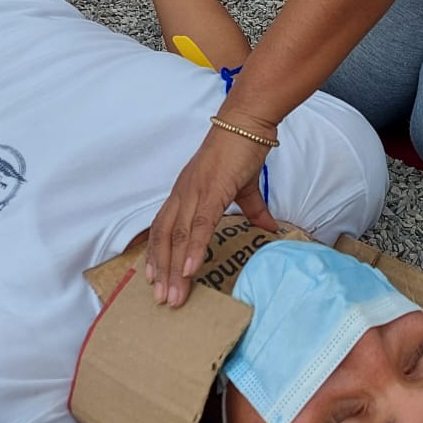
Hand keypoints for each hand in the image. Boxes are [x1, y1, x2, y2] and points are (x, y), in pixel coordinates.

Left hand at [146, 122, 279, 306]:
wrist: (247, 123)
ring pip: (179, 238)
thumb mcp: (244, 186)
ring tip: (173, 296)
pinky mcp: (212, 191)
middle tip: (161, 300)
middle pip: (165, 239)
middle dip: (162, 271)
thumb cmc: (241, 149)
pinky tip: (189, 271)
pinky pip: (199, 226)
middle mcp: (183, 194)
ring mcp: (195, 193)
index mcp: (186, 193)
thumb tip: (269, 229)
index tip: (153, 280)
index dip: (157, 254)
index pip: (164, 229)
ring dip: (174, 269)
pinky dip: (193, 249)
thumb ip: (252, 209)